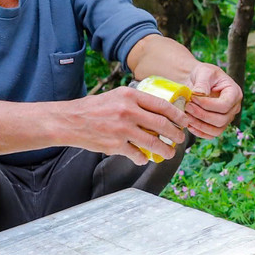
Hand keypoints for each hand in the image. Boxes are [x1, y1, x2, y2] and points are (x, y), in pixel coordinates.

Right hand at [61, 86, 188, 164]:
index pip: (162, 105)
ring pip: (153, 143)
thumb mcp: (116, 96)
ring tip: (169, 153)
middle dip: (176, 135)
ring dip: (165, 150)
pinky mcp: (115, 145)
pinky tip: (143, 158)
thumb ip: (136, 102)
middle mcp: (127, 111)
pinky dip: (143, 159)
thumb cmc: (93, 108)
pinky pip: (137, 155)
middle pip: (162, 125)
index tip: (185, 121)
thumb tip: (160, 111)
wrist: (69, 121)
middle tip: (180, 139)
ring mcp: (122, 129)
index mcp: (130, 95)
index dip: (178, 115)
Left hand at [184, 63, 242, 138]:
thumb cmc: (203, 74)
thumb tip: (199, 94)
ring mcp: (227, 119)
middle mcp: (234, 108)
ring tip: (186, 115)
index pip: (225, 105)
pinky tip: (188, 123)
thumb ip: (202, 82)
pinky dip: (199, 132)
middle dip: (201, 115)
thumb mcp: (203, 72)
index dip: (208, 105)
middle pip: (221, 120)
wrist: (199, 81)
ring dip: (199, 125)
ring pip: (216, 130)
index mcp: (234, 93)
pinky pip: (210, 135)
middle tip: (187, 106)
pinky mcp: (217, 126)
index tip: (193, 98)